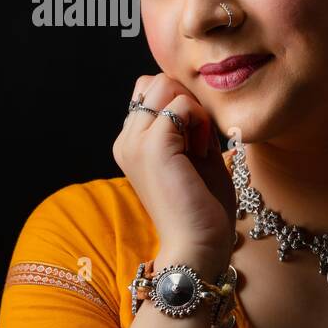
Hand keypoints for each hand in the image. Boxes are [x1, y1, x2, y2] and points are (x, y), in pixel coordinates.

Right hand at [112, 73, 237, 256]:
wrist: (197, 246)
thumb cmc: (201, 208)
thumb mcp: (194, 156)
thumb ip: (189, 124)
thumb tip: (194, 95)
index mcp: (131, 143)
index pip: (149, 91)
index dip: (178, 103)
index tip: (194, 138)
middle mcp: (126, 139)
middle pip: (155, 81)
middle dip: (185, 100)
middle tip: (197, 139)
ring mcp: (135, 141)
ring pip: (165, 84)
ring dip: (192, 108)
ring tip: (198, 144)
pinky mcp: (153, 145)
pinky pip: (182, 104)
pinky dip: (200, 120)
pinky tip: (201, 150)